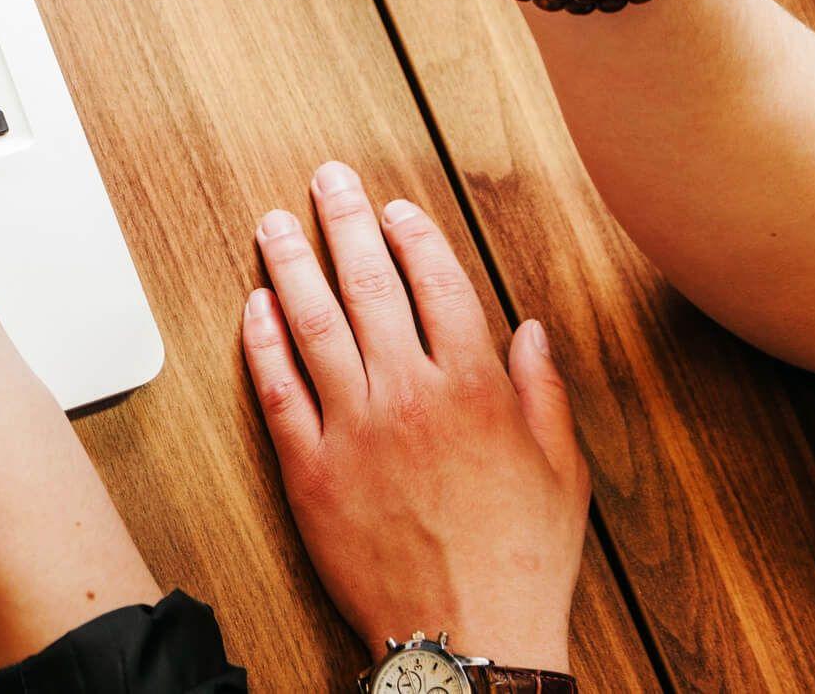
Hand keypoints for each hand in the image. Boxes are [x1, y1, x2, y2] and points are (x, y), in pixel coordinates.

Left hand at [241, 162, 589, 669]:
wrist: (469, 633)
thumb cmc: (521, 557)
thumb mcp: (562, 470)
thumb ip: (542, 392)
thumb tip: (531, 331)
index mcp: (473, 389)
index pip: (438, 286)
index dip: (413, 237)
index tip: (393, 208)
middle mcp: (409, 395)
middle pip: (369, 287)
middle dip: (345, 223)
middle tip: (325, 180)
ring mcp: (353, 429)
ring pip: (313, 325)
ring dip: (290, 265)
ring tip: (273, 223)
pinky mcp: (310, 468)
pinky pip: (278, 391)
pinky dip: (261, 342)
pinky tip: (252, 305)